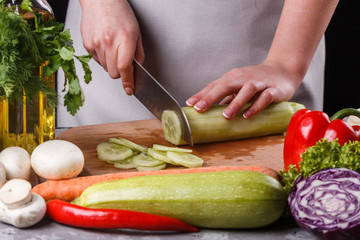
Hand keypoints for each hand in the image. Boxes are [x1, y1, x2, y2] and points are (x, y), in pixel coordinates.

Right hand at [79, 0, 143, 94]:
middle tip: (123, 62)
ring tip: (113, 48)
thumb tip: (137, 70)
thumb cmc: (119, 12)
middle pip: (113, 73)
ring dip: (110, 64)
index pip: (125, 68)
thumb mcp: (136, 32)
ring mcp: (96, 44)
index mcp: (124, 39)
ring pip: (105, 68)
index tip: (129, 89)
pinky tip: (105, 45)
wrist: (100, 0)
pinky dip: (102, 57)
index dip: (128, 82)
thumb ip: (138, 53)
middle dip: (120, 72)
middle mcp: (108, 42)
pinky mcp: (87, 44)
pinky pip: (96, 60)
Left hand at [186, 60, 300, 118]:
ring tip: (225, 116)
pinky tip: (247, 115)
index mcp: (233, 77)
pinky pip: (264, 98)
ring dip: (235, 103)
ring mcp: (259, 83)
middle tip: (199, 108)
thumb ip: (227, 98)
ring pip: (245, 91)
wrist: (284, 70)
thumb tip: (210, 111)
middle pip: (225, 86)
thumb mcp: (239, 87)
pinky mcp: (273, 89)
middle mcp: (243, 78)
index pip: (214, 85)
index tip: (189, 104)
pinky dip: (255, 106)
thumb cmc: (257, 81)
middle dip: (211, 97)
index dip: (201, 94)